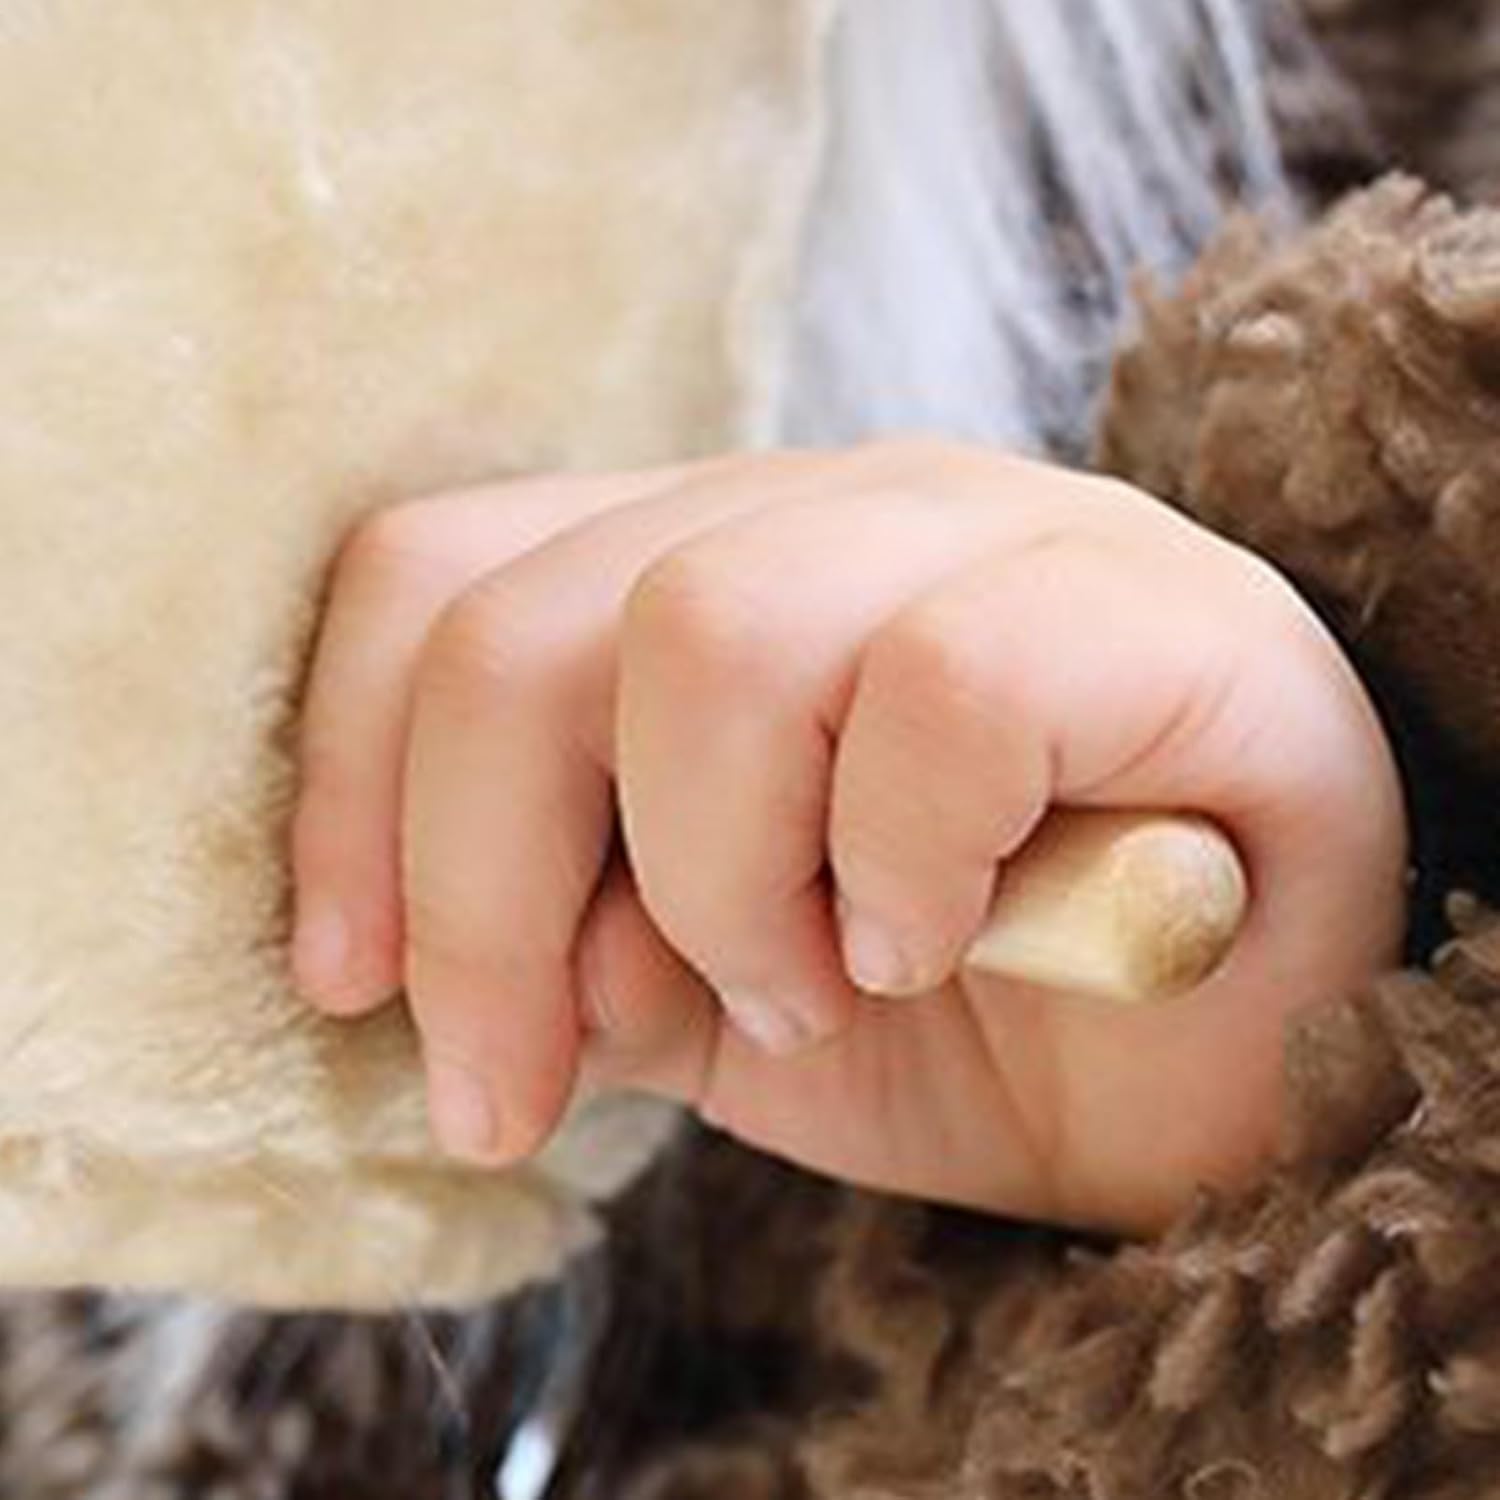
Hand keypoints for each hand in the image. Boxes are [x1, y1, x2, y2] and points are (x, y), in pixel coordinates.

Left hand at [290, 442, 1406, 1230]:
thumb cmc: (962, 1020)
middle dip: (485, 895)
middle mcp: (827, 515)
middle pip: (528, 626)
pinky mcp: (1146, 609)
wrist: (1230, 1064)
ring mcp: (991, 533)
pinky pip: (941, 691)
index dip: (350, 786)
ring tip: (799, 994)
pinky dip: (893, 865)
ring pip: (714, 632)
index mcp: (702, 569)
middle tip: (531, 1082)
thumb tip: (432, 958)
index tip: (352, 985)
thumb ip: (569, 945)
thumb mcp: (703, 1004)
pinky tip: (931, 944)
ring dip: (712, 883)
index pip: (439, 579)